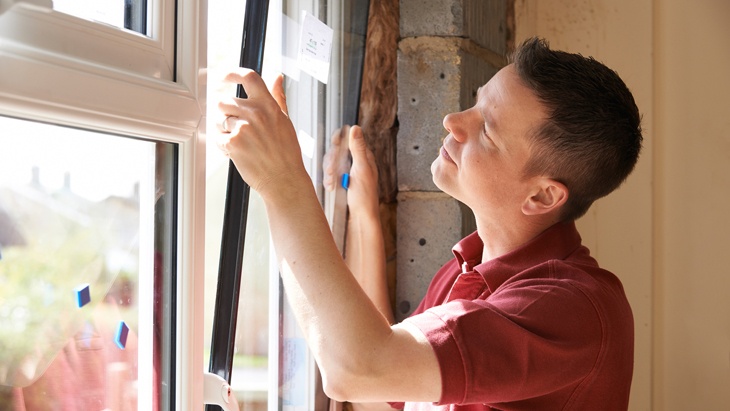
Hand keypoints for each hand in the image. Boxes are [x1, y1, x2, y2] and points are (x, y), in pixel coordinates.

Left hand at [216, 69, 306, 197]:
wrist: (284, 179)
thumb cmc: (286, 153)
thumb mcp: (285, 120)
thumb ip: (278, 97)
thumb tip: (277, 77)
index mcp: (269, 105)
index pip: (249, 77)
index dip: (233, 73)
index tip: (226, 77)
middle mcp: (255, 113)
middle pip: (225, 101)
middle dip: (227, 114)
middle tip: (238, 128)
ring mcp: (243, 127)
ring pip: (220, 121)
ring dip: (226, 131)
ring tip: (243, 143)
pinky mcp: (232, 143)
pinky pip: (218, 138)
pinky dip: (224, 146)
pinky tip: (239, 152)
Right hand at [323, 125, 378, 219]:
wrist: (360, 219)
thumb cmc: (365, 197)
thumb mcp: (361, 170)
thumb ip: (358, 148)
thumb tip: (355, 128)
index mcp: (364, 157)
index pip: (349, 140)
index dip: (339, 140)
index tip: (334, 143)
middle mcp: (356, 163)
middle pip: (337, 151)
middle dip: (331, 161)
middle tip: (332, 171)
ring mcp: (348, 173)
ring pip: (331, 163)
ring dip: (328, 172)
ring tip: (331, 183)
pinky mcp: (341, 183)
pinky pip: (330, 175)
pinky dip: (328, 180)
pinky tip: (330, 187)